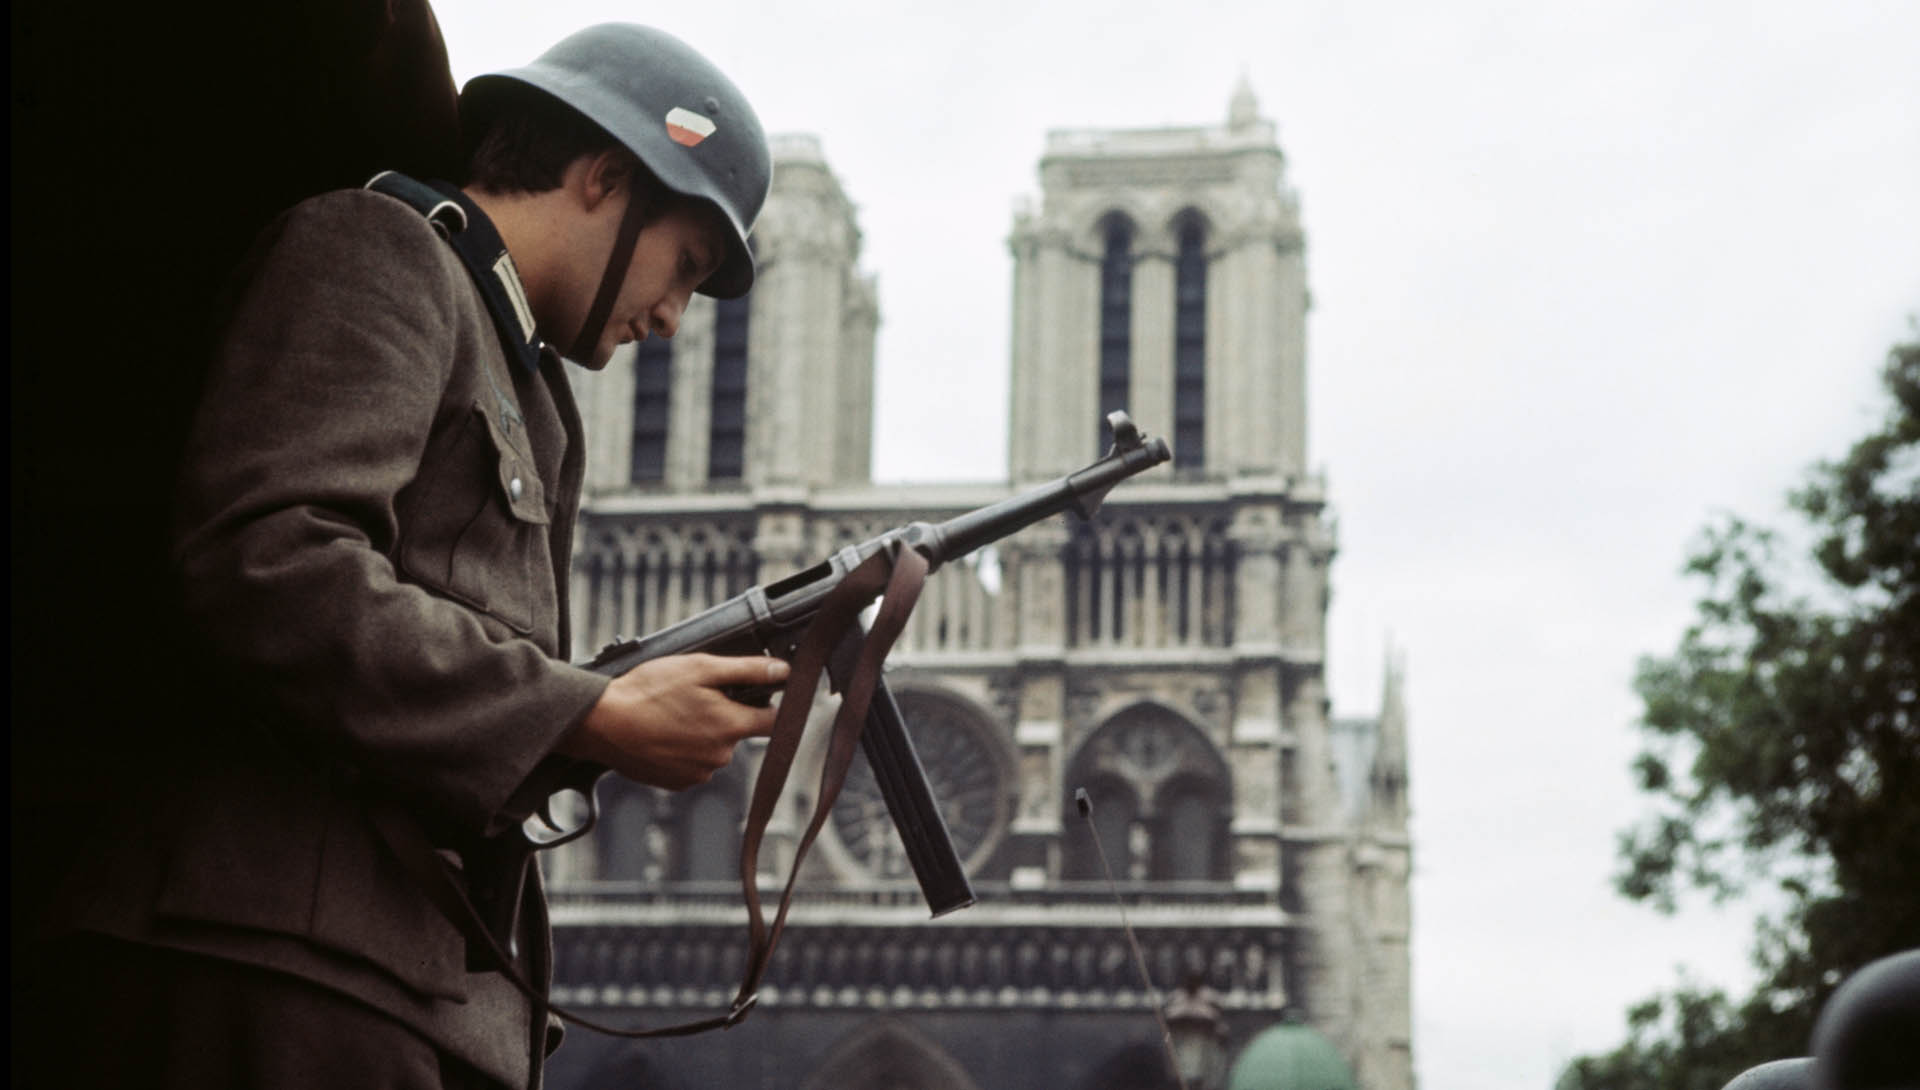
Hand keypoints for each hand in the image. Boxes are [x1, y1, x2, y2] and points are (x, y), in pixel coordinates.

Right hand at [558, 653, 789, 789]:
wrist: (603, 724)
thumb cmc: (648, 691)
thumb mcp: (700, 668)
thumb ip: (747, 670)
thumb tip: (783, 671)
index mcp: (730, 726)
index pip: (774, 722)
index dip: (769, 704)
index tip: (757, 694)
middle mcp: (719, 756)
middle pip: (739, 733)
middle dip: (725, 715)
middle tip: (694, 696)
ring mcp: (697, 773)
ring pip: (714, 749)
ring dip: (701, 733)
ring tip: (671, 714)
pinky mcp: (676, 783)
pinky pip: (692, 764)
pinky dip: (683, 749)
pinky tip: (663, 732)